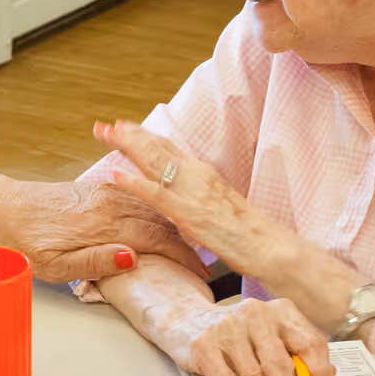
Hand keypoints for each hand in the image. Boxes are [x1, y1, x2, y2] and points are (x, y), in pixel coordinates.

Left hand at [1, 179, 209, 283]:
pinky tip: (160, 228)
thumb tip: (133, 258)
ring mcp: (105, 192)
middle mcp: (108, 202)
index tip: (199, 274)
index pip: (157, 239)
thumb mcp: (56, 266)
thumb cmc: (25, 243)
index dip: (182, 258)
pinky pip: (138, 200)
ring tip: (185, 251)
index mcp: (102, 224)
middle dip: (184, 245)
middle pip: (160, 222)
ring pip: (152, 209)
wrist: (2, 210)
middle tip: (199, 267)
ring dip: (172, 229)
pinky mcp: (98, 188)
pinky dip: (155, 215)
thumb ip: (96, 262)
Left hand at [95, 120, 286, 272]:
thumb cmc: (247, 233)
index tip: (121, 126)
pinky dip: (137, 183)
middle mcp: (198, 176)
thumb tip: (180, 188)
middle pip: (157, 149)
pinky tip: (118, 175)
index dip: (143, 136)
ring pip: (155, 163)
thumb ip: (198, 194)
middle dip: (128, 136)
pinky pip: (159, 195)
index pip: (168, 148)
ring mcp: (194, 193)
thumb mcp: (217, 206)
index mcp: (203, 174)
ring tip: (105, 136)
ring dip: (127, 148)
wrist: (272, 249)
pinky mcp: (191, 214)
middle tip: (102, 126)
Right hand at [162, 297, 335, 375]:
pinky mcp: (204, 345)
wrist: (185, 317)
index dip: (319, 375)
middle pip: (281, 364)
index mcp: (280, 311)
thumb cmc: (237, 332)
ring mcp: (227, 328)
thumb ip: (296, 353)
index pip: (310, 343)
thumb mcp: (270, 335)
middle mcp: (256, 315)